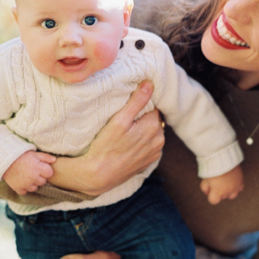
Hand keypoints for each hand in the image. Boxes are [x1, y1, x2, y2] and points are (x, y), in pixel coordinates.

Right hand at [3, 151, 55, 194]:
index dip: (46, 171)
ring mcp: (25, 184)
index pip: (49, 173)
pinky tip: (22, 181)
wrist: (4, 160)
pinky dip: (24, 188)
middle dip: (40, 177)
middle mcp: (32, 177)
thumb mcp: (34, 153)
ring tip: (27, 176)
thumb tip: (54, 160)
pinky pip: (25, 192)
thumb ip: (45, 157)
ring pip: (35, 188)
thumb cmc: (21, 156)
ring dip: (33, 183)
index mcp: (37, 167)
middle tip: (33, 171)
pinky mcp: (18, 188)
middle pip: (43, 182)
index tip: (42, 168)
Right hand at [49, 81, 164, 196]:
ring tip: (126, 133)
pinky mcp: (149, 162)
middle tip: (125, 121)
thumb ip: (137, 101)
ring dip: (143, 130)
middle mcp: (159, 140)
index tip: (128, 109)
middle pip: (153, 120)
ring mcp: (155, 152)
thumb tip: (150, 83)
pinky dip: (142, 142)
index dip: (141, 105)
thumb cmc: (106, 146)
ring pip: (152, 132)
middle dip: (143, 118)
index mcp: (154, 126)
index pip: (153, 106)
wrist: (99, 175)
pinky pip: (149, 145)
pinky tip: (128, 144)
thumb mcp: (119, 120)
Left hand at [200, 165, 244, 204]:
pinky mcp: (241, 181)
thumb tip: (207, 192)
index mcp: (217, 193)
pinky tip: (232, 181)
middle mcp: (227, 192)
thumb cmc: (212, 170)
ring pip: (232, 195)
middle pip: (222, 197)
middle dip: (219, 192)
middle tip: (217, 182)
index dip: (210, 195)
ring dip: (228, 191)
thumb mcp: (204, 180)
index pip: (213, 201)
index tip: (210, 189)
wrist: (223, 159)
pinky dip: (236, 186)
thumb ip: (205, 189)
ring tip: (225, 183)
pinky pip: (239, 188)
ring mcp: (235, 188)